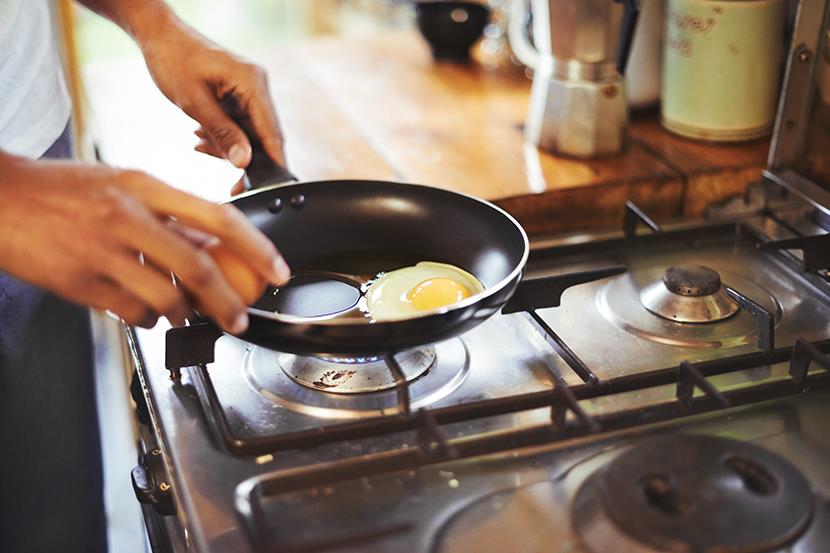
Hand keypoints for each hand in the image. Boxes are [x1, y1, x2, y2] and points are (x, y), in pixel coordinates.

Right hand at [0, 156, 290, 330]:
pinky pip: (131, 313)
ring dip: (182, 312)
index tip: (277, 269)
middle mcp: (127, 217)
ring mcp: (102, 252)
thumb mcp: (121, 186)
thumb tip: (210, 244)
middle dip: (228, 302)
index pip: (217, 217)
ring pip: (167, 298)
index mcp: (144, 185)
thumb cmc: (61, 190)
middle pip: (198, 268)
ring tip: (181, 309)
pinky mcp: (81, 283)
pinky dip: (145, 318)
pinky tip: (140, 307)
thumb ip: (166, 215)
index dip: (256, 247)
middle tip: (239, 318)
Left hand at [139, 17, 284, 194]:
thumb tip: (244, 162)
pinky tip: (200, 138)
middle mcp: (257, 86)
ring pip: (249, 134)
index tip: (274, 189)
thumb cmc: (173, 61)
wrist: (158, 37)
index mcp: (253, 82)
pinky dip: (222, 136)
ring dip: (229, 147)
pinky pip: (238, 125)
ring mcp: (248, 92)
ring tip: (200, 147)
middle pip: (264, 136)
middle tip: (234, 187)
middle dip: (247, 161)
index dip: (274, 162)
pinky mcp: (238, 96)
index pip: (272, 131)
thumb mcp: (194, 103)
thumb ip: (222, 134)